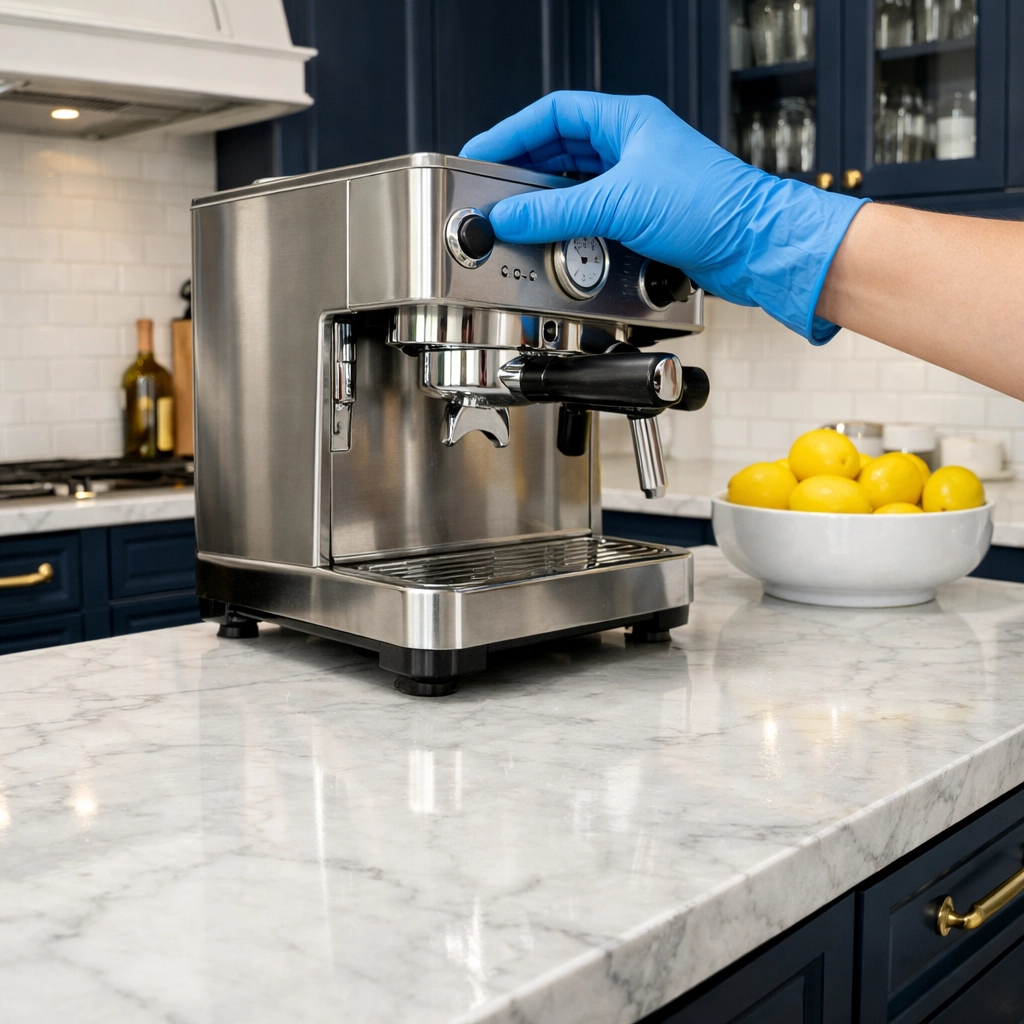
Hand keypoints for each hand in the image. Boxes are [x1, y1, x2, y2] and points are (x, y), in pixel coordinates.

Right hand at [460, 91, 866, 342]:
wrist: (752, 247)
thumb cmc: (710, 205)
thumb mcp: (619, 203)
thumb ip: (556, 211)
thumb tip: (510, 216)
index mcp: (626, 120)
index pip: (553, 113)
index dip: (512, 132)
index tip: (482, 153)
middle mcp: (631, 146)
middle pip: (560, 150)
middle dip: (524, 171)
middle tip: (495, 192)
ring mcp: (638, 181)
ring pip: (576, 186)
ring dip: (548, 204)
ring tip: (521, 219)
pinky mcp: (644, 216)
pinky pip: (593, 216)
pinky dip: (572, 228)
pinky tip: (558, 241)